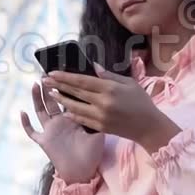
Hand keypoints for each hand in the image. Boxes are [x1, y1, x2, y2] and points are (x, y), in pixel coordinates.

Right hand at [20, 82, 103, 183]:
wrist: (83, 170)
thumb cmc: (93, 152)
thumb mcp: (99, 130)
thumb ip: (98, 115)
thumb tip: (105, 98)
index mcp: (72, 117)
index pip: (66, 97)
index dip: (63, 86)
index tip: (61, 73)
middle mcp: (60, 121)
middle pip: (51, 100)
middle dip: (49, 87)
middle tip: (46, 74)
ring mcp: (50, 130)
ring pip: (40, 110)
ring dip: (37, 98)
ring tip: (36, 84)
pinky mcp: (44, 141)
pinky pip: (32, 132)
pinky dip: (26, 123)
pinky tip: (22, 112)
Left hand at [42, 63, 181, 151]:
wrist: (149, 126)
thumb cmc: (141, 102)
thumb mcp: (129, 83)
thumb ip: (110, 76)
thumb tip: (93, 66)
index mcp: (110, 88)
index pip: (83, 80)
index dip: (66, 76)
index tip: (53, 72)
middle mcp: (103, 102)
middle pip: (76, 92)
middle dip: (58, 85)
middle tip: (44, 79)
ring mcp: (101, 116)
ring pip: (75, 107)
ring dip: (61, 99)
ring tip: (50, 93)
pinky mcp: (100, 127)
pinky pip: (82, 119)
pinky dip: (72, 114)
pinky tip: (64, 109)